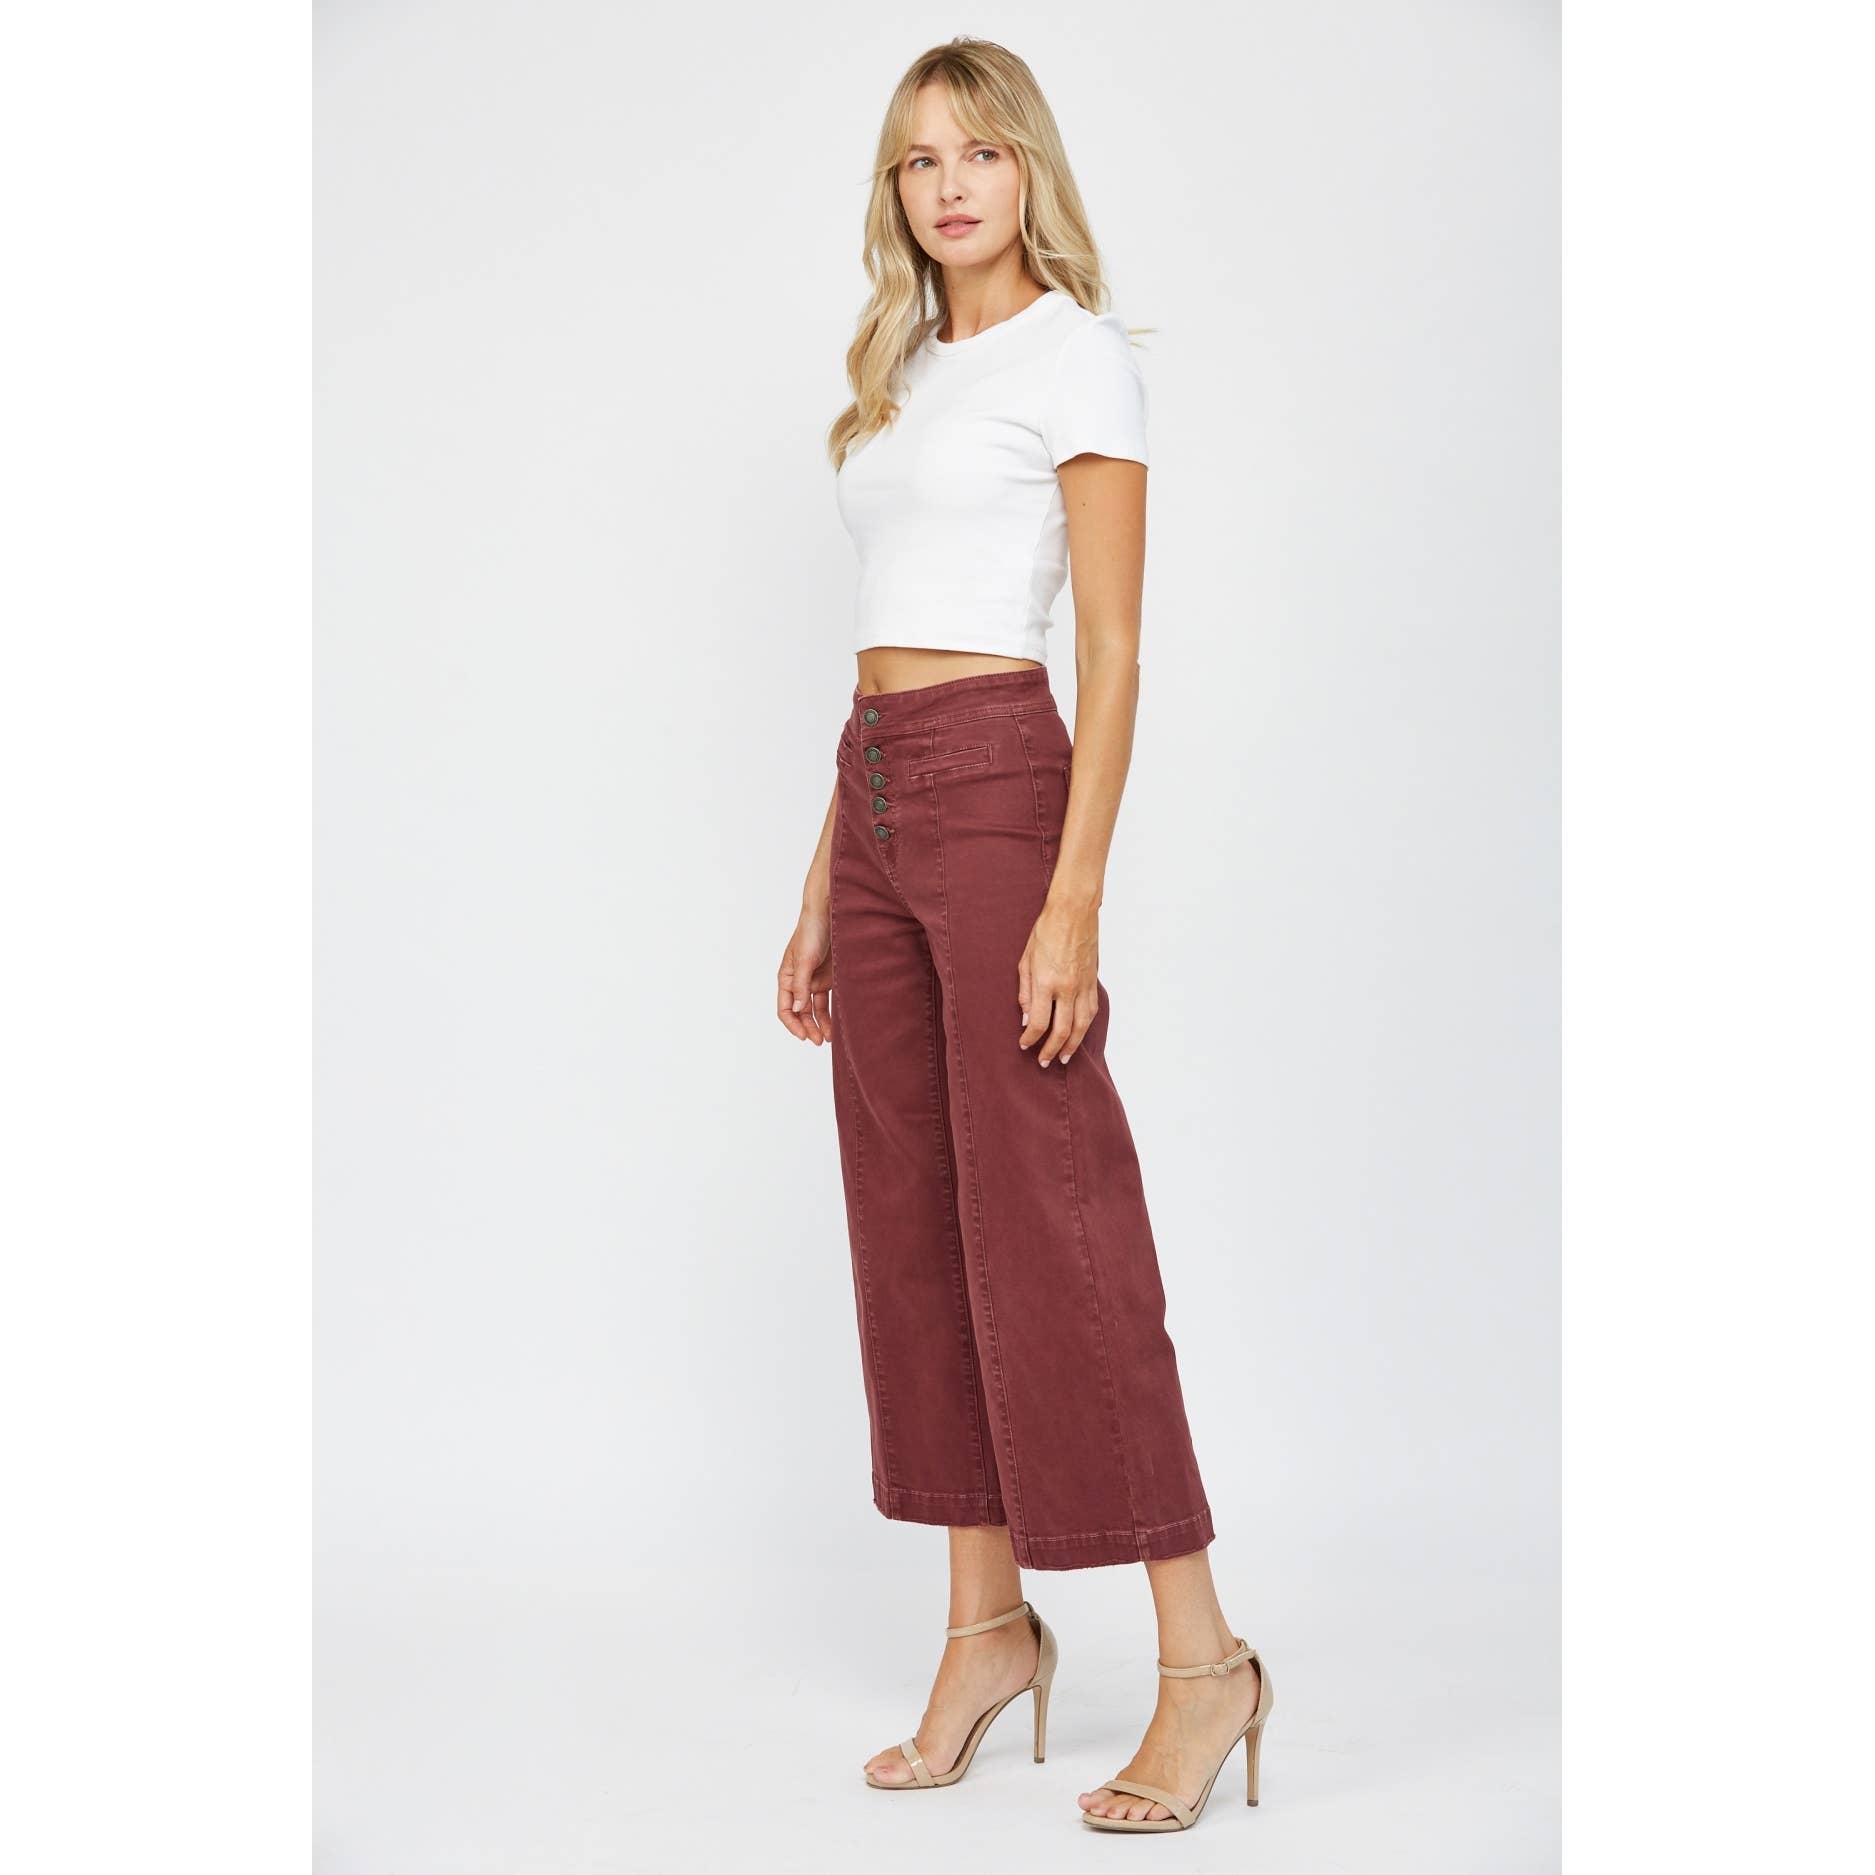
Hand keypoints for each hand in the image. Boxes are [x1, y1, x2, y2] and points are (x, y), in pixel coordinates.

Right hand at [778, 908, 833, 1044]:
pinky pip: (827, 1000)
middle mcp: (798, 981)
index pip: (784, 1008)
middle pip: (800, 1012)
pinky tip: (836, 1024)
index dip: (793, 1024)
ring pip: (814, 1010)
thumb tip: (796, 1009)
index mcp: (786, 977)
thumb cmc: (811, 932)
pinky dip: (830, 1013)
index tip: (804, 1036)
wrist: (829, 913)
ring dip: (820, 1024)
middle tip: (818, 1041)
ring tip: (828, 1038)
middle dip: (808, 1027)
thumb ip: (800, 986)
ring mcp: (814, 980)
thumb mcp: (804, 960)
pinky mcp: (828, 977)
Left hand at [1017, 898, 1098, 1065]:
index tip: (1024, 1045)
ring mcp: (1083, 985)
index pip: (1038, 1022)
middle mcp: (1067, 988)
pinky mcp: (1093, 981)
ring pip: (1081, 1025)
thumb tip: (1024, 1017)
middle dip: (1051, 1049)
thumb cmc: (1046, 931)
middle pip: (1062, 1030)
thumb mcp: (1025, 960)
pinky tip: (1079, 1033)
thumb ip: (1024, 991)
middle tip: (1045, 1062)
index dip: (1030, 1039)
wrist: (1074, 912)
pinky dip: (1085, 1026)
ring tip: (1064, 1057)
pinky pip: (1091, 1010)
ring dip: (1072, 1045)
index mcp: (1046, 982)